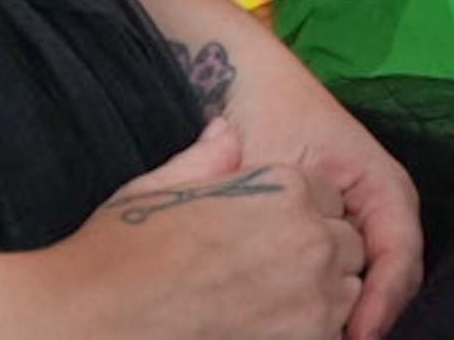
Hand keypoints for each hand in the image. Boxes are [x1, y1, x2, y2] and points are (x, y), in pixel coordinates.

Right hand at [27, 119, 362, 339]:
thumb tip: (226, 133)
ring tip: (266, 301)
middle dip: (318, 254)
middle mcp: (311, 237)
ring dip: (321, 296)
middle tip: (266, 270)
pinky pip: (332, 333)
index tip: (268, 231)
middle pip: (346, 244)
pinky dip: (308, 329)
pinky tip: (265, 324)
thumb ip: (210, 158)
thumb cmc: (126, 249)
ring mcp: (315, 298)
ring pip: (348, 293)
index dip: (300, 212)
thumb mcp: (164, 185)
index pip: (326, 195)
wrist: (105, 316)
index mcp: (283, 187)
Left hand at [204, 38, 423, 339]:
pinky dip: (338, 302)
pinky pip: (353, 279)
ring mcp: (369, 225)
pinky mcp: (346, 236)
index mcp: (386, 189)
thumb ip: (285, 215)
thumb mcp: (278, 165)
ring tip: (326, 336)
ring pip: (376, 286)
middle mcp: (388, 211)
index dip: (380, 304)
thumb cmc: (270, 116)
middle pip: (395, 282)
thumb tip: (284, 268)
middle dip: (372, 318)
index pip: (400, 259)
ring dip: (355, 314)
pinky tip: (315, 322)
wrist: (253, 84)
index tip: (356, 336)